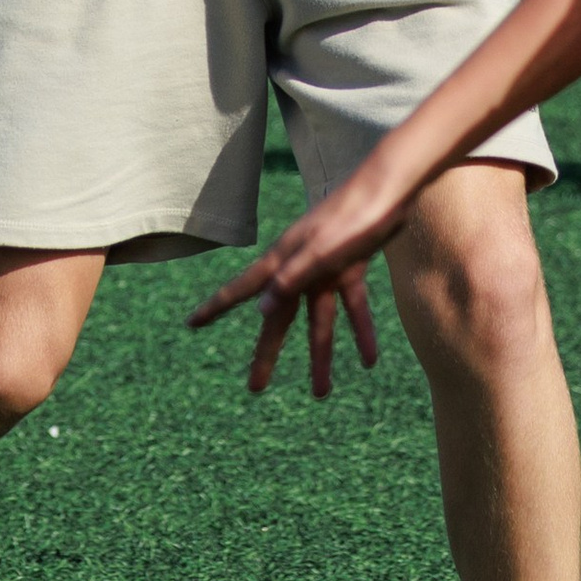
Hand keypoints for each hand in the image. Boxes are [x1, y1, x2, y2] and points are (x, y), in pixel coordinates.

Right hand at [191, 166, 399, 395]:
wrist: (390, 187)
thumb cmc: (352, 215)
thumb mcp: (321, 250)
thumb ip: (292, 279)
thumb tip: (262, 311)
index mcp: (283, 261)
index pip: (241, 288)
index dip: (215, 307)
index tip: (190, 323)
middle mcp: (299, 268)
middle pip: (280, 318)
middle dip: (268, 353)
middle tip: (256, 389)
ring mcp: (325, 269)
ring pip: (320, 322)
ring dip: (321, 357)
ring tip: (321, 393)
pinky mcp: (351, 267)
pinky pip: (353, 307)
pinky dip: (361, 332)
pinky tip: (369, 360)